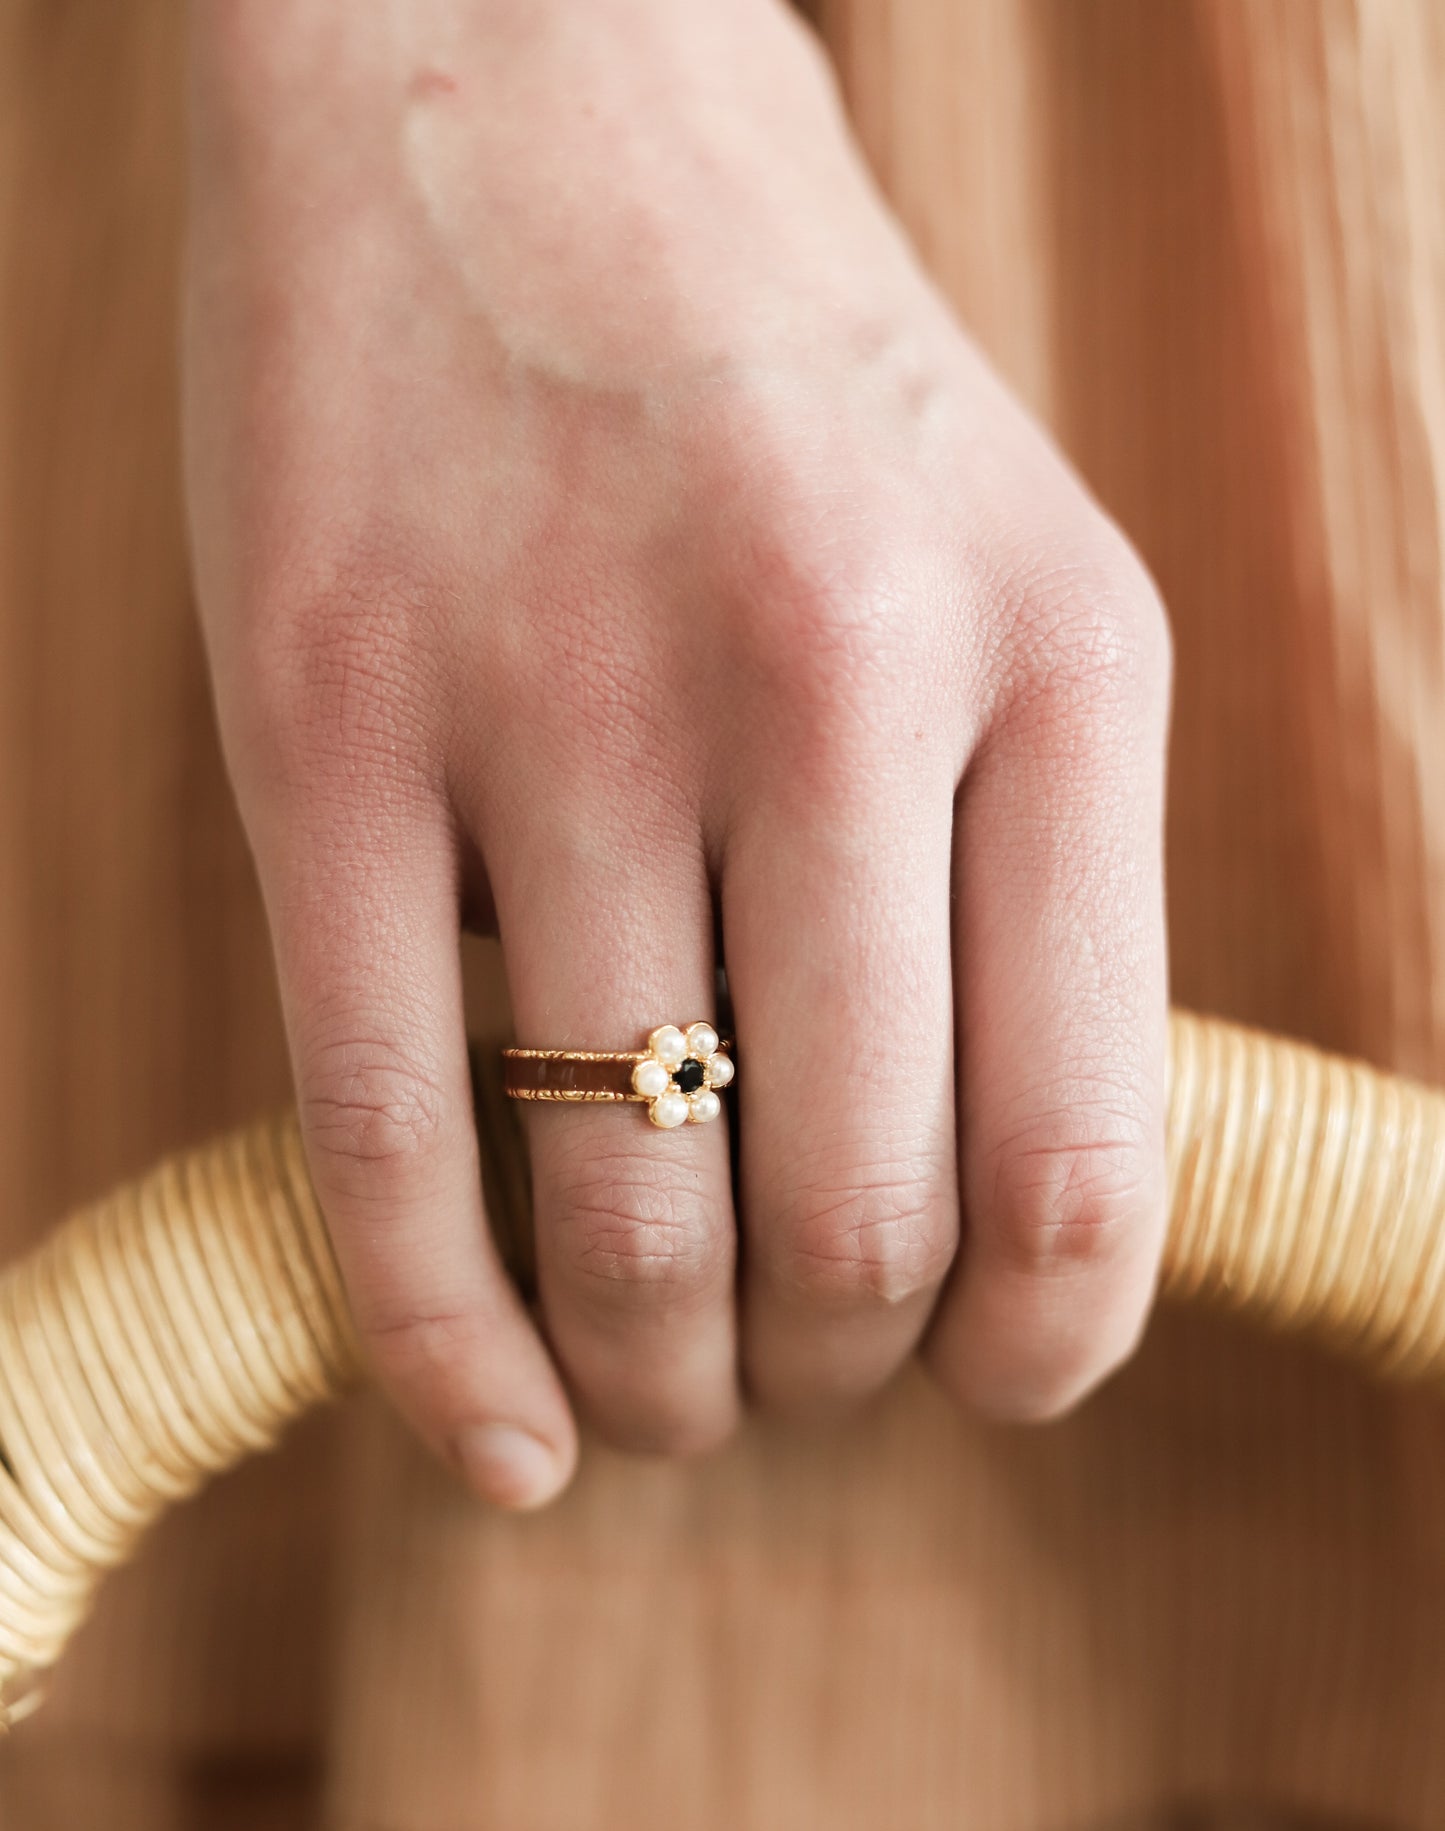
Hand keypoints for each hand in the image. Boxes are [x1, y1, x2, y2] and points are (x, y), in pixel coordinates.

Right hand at [183, 0, 1170, 1507]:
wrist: (510, 84)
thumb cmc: (784, 390)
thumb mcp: (1011, 584)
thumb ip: (1036, 889)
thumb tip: (1005, 1234)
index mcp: (1058, 661)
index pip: (1086, 1156)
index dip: (1043, 1352)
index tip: (983, 1384)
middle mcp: (826, 681)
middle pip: (854, 1227)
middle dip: (828, 1380)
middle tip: (788, 1377)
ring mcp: (557, 699)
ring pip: (630, 1214)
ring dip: (658, 1384)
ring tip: (655, 1395)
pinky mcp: (323, 725)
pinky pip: (389, 1138)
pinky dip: (445, 1349)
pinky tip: (498, 1443)